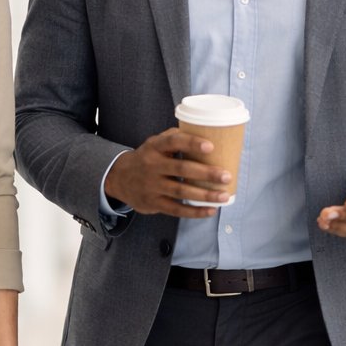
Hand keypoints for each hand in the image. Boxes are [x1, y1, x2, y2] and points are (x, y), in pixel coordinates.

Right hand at [103, 127, 231, 218]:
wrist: (119, 178)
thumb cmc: (147, 157)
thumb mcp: (155, 143)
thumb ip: (175, 137)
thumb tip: (206, 133)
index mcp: (155, 147)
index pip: (173, 141)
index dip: (191, 143)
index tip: (211, 146)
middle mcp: (152, 166)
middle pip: (181, 169)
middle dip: (206, 173)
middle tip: (226, 176)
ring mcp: (152, 186)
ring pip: (181, 192)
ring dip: (204, 195)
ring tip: (224, 196)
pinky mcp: (153, 203)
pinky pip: (176, 209)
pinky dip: (194, 212)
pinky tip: (211, 210)